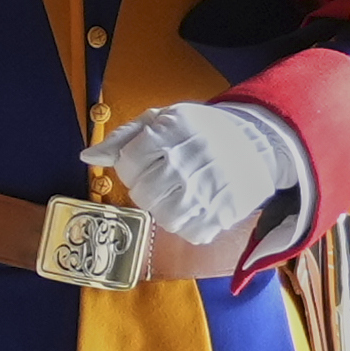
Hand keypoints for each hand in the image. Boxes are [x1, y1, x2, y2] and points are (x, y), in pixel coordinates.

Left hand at [97, 99, 308, 252]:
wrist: (260, 139)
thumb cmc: (204, 129)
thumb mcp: (163, 118)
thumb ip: (124, 136)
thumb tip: (88, 156)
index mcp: (171, 130)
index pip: (128, 163)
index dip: (130, 168)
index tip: (144, 164)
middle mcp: (189, 158)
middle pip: (144, 193)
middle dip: (146, 190)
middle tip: (161, 182)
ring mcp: (210, 186)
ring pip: (164, 216)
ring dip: (165, 210)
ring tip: (177, 196)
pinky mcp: (227, 209)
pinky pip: (192, 232)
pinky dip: (189, 226)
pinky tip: (195, 208)